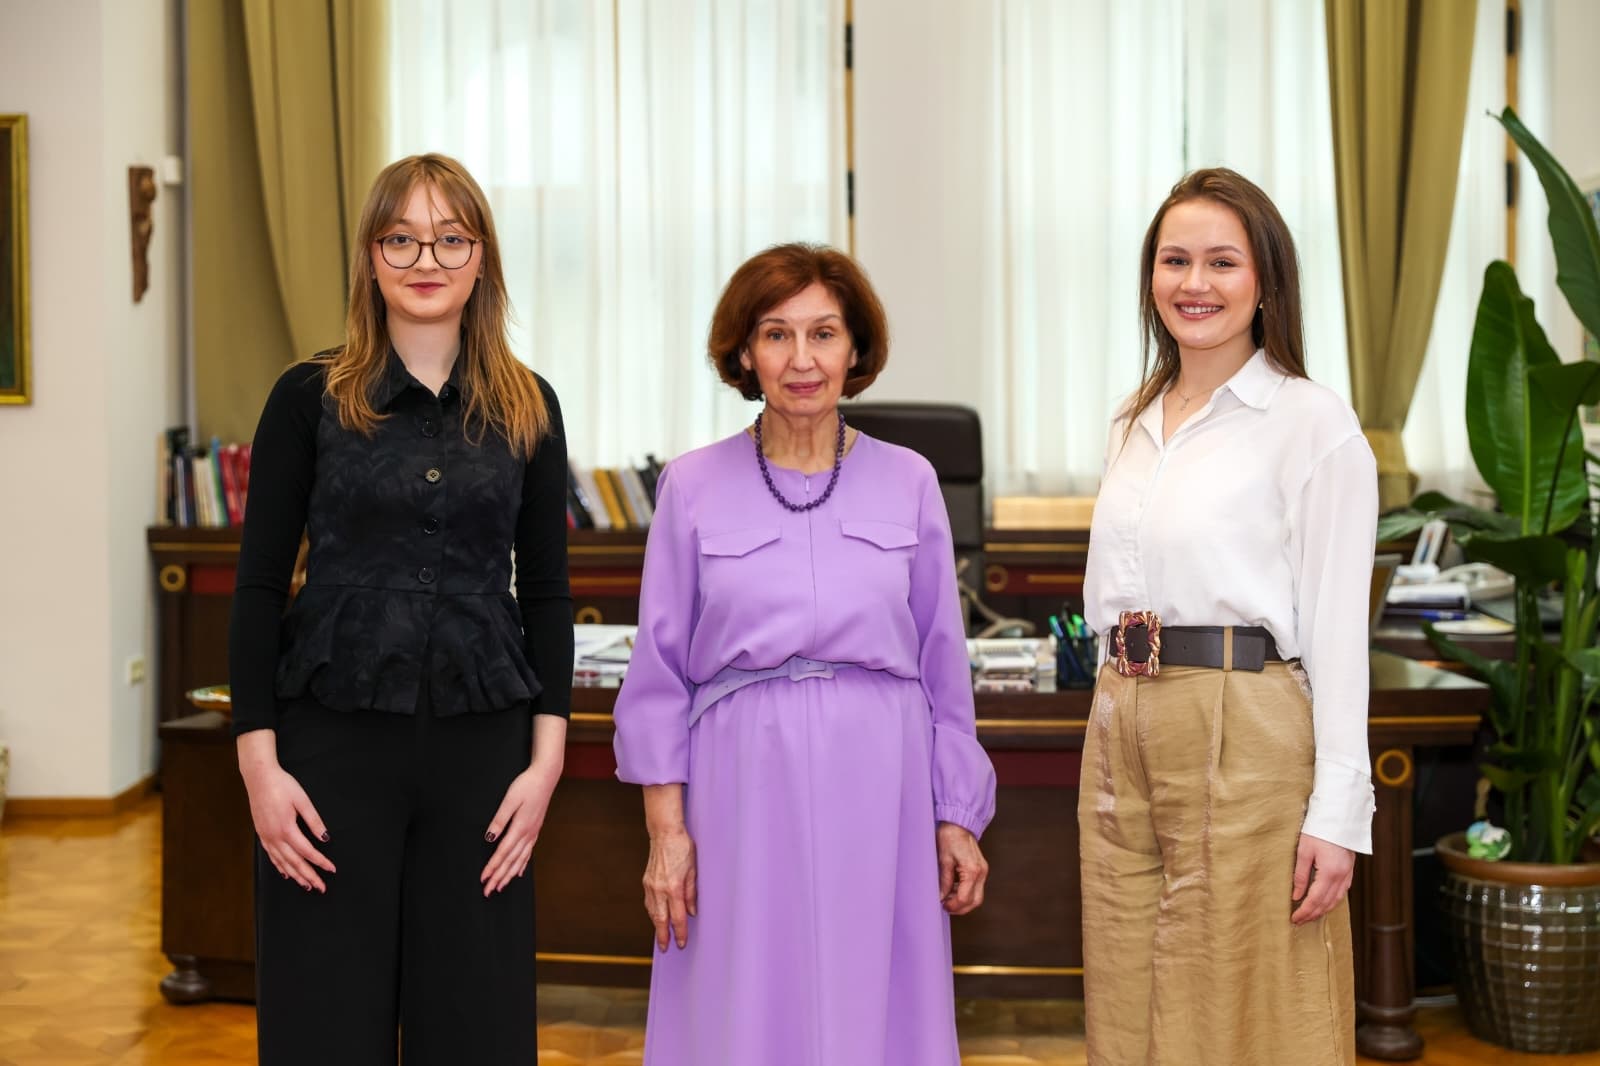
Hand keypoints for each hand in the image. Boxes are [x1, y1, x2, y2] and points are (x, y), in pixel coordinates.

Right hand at [239, 753, 334, 892]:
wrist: (258, 777)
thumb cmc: (282, 785)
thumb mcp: (302, 800)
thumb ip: (314, 821)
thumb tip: (325, 838)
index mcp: (287, 828)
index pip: (307, 851)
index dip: (320, 862)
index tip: (331, 870)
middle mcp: (274, 836)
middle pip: (294, 862)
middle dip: (309, 876)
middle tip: (321, 888)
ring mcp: (266, 837)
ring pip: (282, 862)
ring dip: (295, 876)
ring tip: (306, 886)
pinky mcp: (261, 834)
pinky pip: (271, 856)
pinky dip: (280, 867)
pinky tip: (286, 873)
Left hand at [480, 762, 560, 896]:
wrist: (546, 777)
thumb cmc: (527, 785)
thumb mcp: (510, 799)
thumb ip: (500, 819)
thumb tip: (489, 838)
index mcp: (520, 827)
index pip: (503, 852)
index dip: (492, 867)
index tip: (483, 879)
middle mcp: (528, 834)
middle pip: (511, 861)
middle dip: (499, 877)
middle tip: (488, 891)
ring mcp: (533, 833)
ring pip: (520, 860)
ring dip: (510, 875)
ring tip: (501, 886)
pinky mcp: (535, 830)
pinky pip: (528, 852)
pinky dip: (522, 864)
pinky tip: (519, 872)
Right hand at [642, 827, 696, 950]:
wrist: (664, 833)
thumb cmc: (682, 848)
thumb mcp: (693, 871)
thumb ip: (692, 893)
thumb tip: (692, 911)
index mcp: (674, 888)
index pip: (678, 917)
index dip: (680, 932)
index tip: (682, 943)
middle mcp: (660, 890)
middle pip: (661, 920)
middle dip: (663, 936)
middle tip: (665, 949)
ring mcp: (651, 886)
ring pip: (653, 913)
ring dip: (657, 926)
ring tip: (661, 937)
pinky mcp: (646, 882)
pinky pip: (649, 903)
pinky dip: (653, 913)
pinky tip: (656, 917)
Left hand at [937, 822, 988, 914]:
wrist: (959, 823)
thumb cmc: (950, 837)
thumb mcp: (944, 860)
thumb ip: (944, 881)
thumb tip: (941, 896)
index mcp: (972, 870)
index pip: (965, 898)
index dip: (953, 905)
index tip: (942, 905)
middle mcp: (981, 872)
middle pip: (975, 901)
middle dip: (961, 908)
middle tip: (946, 906)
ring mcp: (983, 871)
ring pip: (977, 896)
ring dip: (964, 901)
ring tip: (948, 898)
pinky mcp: (981, 869)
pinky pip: (976, 887)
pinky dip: (966, 892)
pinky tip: (954, 889)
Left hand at [1291, 832, 1354, 923]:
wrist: (1339, 817)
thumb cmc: (1318, 830)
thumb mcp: (1304, 851)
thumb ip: (1300, 875)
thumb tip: (1296, 895)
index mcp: (1329, 872)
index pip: (1315, 899)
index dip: (1304, 911)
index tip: (1294, 918)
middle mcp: (1341, 876)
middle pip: (1326, 903)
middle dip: (1313, 914)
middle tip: (1299, 921)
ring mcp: (1347, 874)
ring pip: (1336, 900)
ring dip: (1323, 910)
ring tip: (1310, 915)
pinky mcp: (1349, 870)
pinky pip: (1342, 892)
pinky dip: (1332, 901)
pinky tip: (1325, 903)